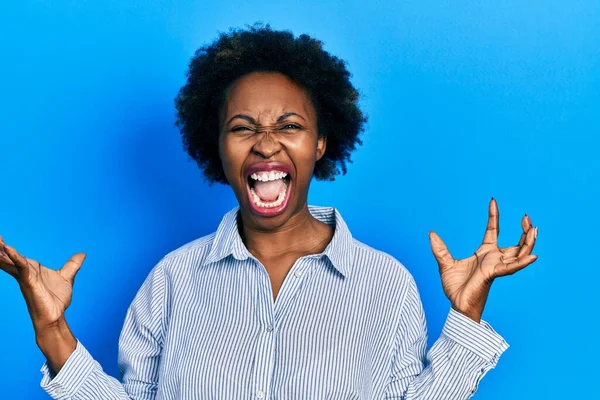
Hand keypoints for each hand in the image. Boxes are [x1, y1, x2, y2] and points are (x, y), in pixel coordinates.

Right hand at [0, 235, 85, 330]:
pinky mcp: (29, 282)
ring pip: (11, 261)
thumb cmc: (56, 300)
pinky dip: (15, 258)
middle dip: (1, 248)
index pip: (16, 256)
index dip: (6, 249)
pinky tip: (8, 249)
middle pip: (9, 257)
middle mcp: (25, 272)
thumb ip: (72, 265)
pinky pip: (21, 267)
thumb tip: (82, 254)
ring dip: (3, 252)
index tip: (0, 238)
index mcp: (31, 270)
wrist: (55, 317)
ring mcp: (26, 278)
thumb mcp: (67, 278)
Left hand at [429, 198, 537, 321]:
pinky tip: (533, 255)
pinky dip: (523, 262)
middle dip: (524, 230)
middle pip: (515, 242)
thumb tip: (431, 233)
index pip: (492, 230)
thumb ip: (440, 249)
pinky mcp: (494, 274)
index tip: (493, 201)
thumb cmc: (455, 288)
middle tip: (528, 217)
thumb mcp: (445, 264)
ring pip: (519, 253)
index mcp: (484, 253)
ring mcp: (496, 266)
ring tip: (534, 229)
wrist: (457, 305)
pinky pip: (511, 268)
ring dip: (528, 242)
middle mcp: (494, 258)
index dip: (494, 216)